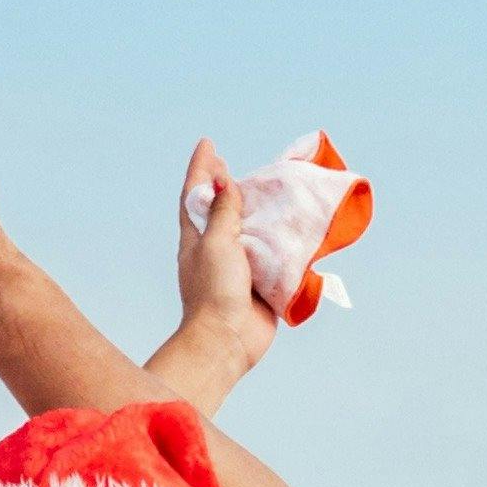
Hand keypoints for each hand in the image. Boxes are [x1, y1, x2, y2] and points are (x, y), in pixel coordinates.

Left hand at [155, 136, 287, 404]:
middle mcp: (215, 250)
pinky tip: (291, 227)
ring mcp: (237, 267)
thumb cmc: (214, 292)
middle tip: (232, 164)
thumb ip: (223, 210)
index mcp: (197, 238)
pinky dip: (279, 240)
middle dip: (227, 186)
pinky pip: (272, 255)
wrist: (228, 342)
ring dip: (257, 211)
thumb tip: (221, 179)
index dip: (201, 167)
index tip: (208, 144)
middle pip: (221, 209)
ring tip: (268, 189)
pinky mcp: (259, 283)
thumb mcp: (217, 243)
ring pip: (248, 231)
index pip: (195, 193)